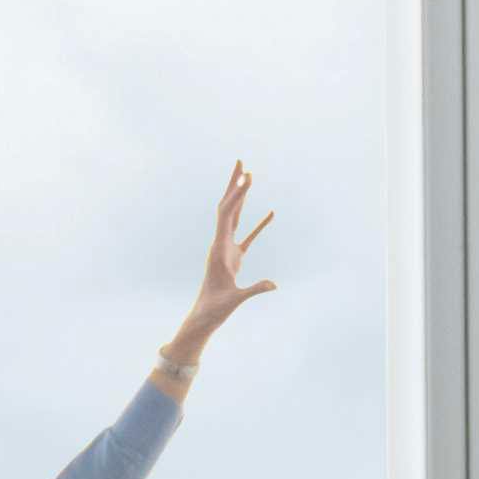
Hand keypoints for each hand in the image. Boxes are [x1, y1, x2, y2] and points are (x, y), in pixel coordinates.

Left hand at [152, 163, 278, 391]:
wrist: (204, 316)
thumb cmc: (216, 308)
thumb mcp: (235, 300)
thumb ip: (254, 290)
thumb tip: (273, 284)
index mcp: (219, 249)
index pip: (227, 215)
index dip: (236, 196)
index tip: (246, 177)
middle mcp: (221, 243)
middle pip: (227, 207)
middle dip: (234, 185)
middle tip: (241, 162)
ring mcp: (227, 248)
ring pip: (235, 216)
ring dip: (242, 197)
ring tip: (250, 176)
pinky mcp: (235, 257)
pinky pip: (248, 235)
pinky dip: (259, 224)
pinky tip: (271, 213)